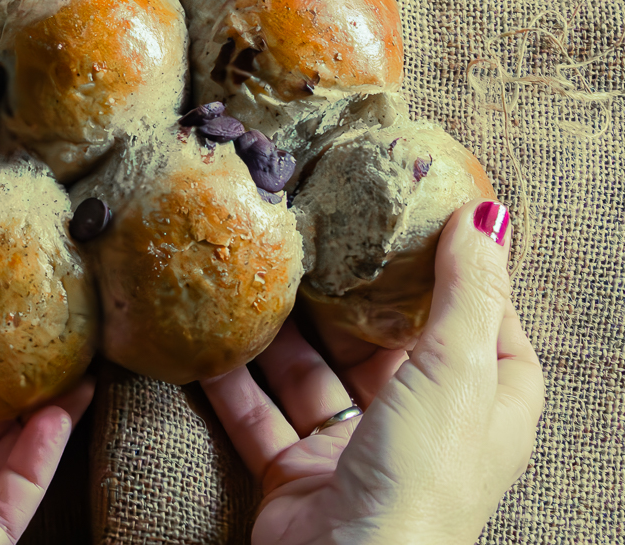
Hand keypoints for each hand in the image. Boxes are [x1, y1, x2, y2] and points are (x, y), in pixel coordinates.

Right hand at [201, 201, 544, 544]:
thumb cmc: (421, 481)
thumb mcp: (458, 370)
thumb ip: (467, 292)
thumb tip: (485, 214)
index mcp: (480, 409)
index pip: (483, 331)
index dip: (460, 280)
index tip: (422, 227)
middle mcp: (420, 429)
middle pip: (385, 346)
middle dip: (348, 297)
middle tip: (315, 237)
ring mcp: (354, 452)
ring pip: (312, 375)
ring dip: (280, 334)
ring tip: (253, 275)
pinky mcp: (296, 473)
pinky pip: (259, 414)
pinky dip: (232, 381)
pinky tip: (210, 340)